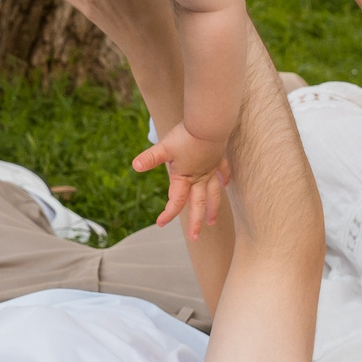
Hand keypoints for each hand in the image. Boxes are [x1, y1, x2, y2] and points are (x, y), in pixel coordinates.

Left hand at [134, 122, 231, 239]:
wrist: (209, 124)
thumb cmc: (186, 136)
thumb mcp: (165, 147)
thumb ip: (150, 158)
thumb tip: (135, 166)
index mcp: (185, 178)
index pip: (175, 201)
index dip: (168, 213)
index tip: (160, 223)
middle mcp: (199, 178)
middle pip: (198, 204)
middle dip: (196, 222)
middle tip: (195, 237)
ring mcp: (210, 170)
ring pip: (213, 194)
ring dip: (213, 208)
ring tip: (212, 221)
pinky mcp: (218, 158)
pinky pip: (222, 172)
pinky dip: (225, 178)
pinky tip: (226, 184)